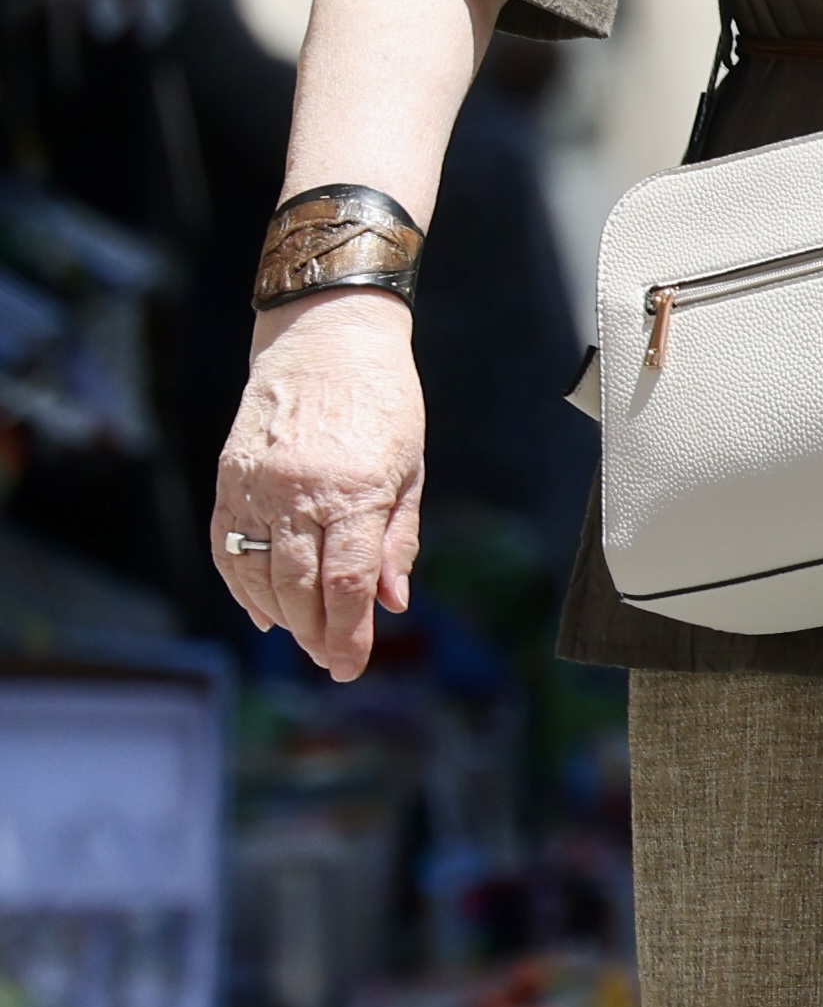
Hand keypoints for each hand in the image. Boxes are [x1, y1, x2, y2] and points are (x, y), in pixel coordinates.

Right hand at [211, 295, 429, 683]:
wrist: (324, 340)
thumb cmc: (383, 404)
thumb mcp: (411, 471)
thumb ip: (398, 540)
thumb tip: (392, 603)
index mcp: (355, 490)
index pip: (346, 583)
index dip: (349, 634)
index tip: (352, 666)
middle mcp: (299, 491)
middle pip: (300, 588)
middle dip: (317, 636)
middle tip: (333, 662)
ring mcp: (256, 485)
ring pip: (258, 573)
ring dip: (281, 617)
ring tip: (305, 639)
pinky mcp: (229, 478)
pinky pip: (226, 547)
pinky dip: (241, 586)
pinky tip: (263, 611)